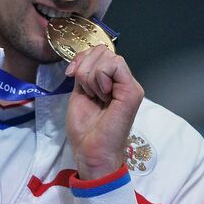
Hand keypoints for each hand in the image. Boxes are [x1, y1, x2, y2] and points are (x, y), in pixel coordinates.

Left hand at [64, 44, 143, 178]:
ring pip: (108, 57)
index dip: (81, 58)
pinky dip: (100, 77)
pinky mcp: (132, 91)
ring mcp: (130, 86)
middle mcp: (123, 82)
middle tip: (87, 92)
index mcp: (112, 82)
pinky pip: (114, 65)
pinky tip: (101, 95)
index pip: (99, 52)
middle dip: (85, 68)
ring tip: (95, 97)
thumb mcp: (80, 94)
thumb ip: (83, 74)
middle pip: (103, 51)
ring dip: (91, 76)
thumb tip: (81, 59)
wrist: (91, 152)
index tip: (70, 74)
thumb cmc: (86, 130)